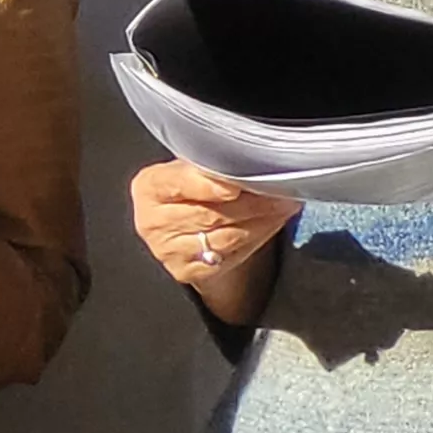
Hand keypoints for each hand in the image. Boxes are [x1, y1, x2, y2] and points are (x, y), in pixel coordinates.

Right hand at [132, 159, 295, 323]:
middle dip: (252, 202)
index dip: (208, 185)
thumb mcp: (193, 169)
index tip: (235, 187)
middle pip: (209, 214)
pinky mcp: (186, 271)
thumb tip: (250, 161)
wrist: (186, 227)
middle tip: (280, 191)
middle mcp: (152, 221)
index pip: (178, 184)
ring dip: (262, 221)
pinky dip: (257, 238)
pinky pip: (230, 256)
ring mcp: (167, 250)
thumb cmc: (193, 191)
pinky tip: (271, 224)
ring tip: (283, 206)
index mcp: (149, 187)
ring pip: (225, 236)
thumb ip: (211, 166)